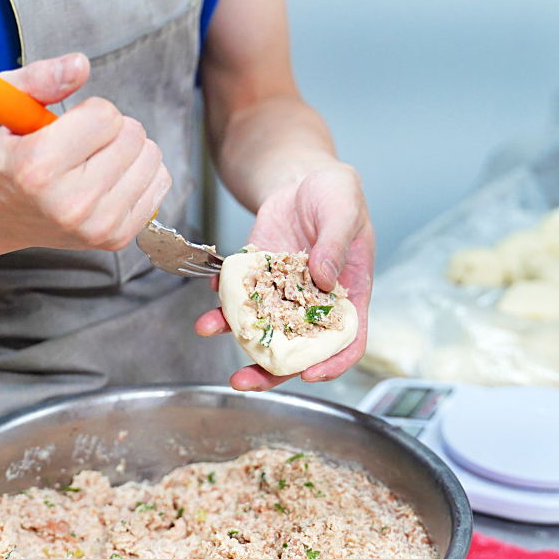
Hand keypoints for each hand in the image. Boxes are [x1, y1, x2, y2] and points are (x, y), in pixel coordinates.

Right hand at [0, 53, 170, 251]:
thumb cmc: (4, 154)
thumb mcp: (3, 106)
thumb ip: (39, 78)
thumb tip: (80, 65)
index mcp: (37, 168)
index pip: (107, 115)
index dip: (90, 111)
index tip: (69, 126)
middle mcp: (69, 204)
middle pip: (134, 135)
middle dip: (111, 130)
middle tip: (81, 146)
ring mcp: (96, 226)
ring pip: (152, 158)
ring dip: (128, 151)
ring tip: (94, 162)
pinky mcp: (117, 238)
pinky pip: (160, 183)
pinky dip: (139, 175)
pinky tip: (108, 181)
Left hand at [195, 163, 373, 390]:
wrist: (301, 179)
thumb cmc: (336, 193)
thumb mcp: (344, 208)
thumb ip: (336, 243)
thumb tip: (325, 277)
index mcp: (349, 294)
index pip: (348, 341)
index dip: (332, 363)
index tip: (308, 374)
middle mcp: (316, 302)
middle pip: (298, 349)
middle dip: (270, 370)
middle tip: (243, 380)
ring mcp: (285, 293)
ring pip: (264, 328)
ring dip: (235, 336)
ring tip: (208, 329)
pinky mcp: (259, 278)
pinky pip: (240, 296)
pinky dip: (222, 299)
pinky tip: (210, 291)